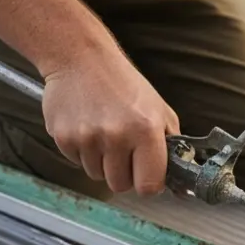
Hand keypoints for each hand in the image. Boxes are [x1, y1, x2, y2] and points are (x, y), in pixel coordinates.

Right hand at [42, 52, 179, 195]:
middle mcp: (116, 136)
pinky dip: (83, 152)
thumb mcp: (160, 110)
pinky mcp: (63, 137)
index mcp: (146, 130)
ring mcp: (87, 138)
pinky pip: (76, 162)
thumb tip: (181, 184)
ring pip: (96, 175)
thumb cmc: (124, 84)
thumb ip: (172, 147)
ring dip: (102, 162)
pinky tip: (87, 128)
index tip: (146, 174)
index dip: (148, 183)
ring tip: (104, 134)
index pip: (148, 186)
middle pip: (120, 185)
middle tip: (123, 150)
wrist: (81, 58)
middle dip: (124, 174)